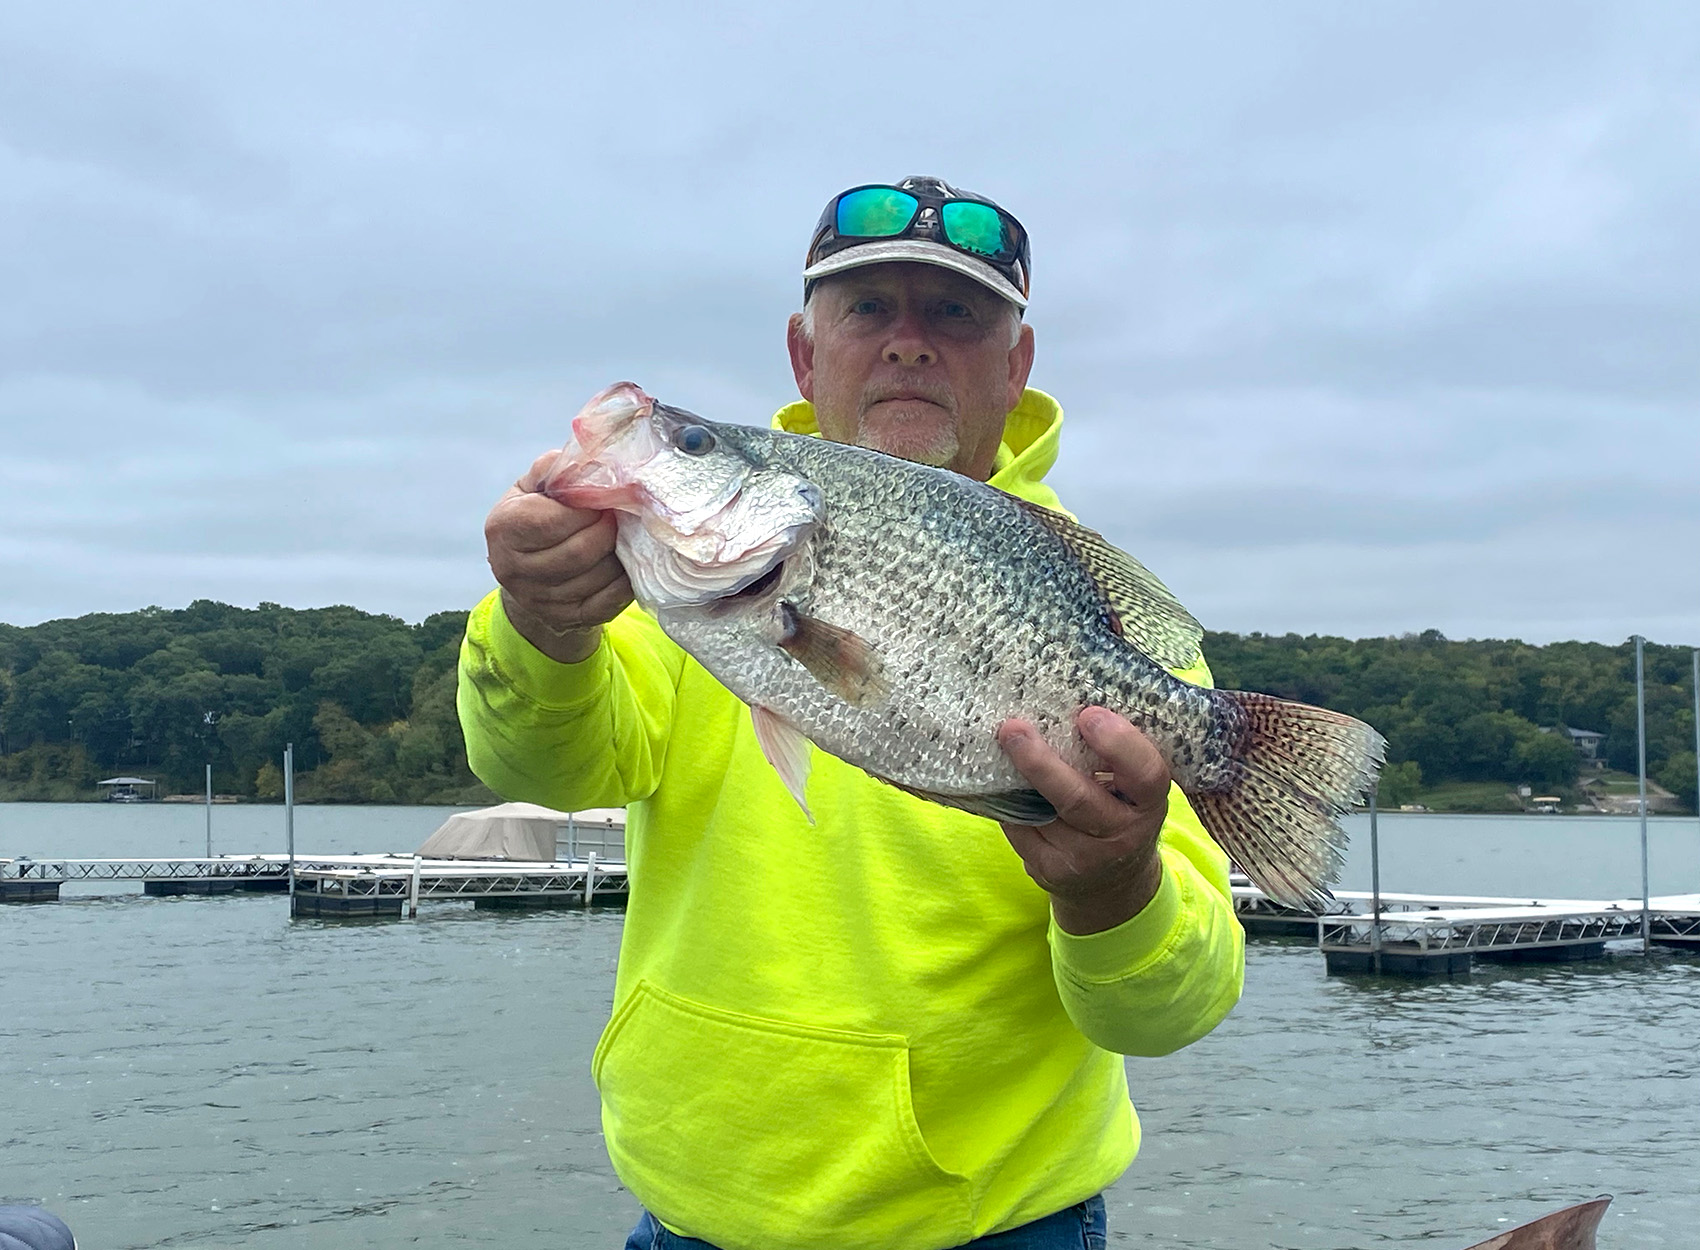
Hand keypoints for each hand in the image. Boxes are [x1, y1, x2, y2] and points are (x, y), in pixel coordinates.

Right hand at [484, 449, 632, 663]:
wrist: (527, 571)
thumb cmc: (537, 517)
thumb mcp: (536, 485)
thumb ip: (558, 469)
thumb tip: (592, 458)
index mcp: (504, 528)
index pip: (551, 521)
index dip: (586, 509)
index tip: (604, 498)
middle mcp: (513, 568)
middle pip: (577, 553)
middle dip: (608, 531)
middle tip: (621, 517)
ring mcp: (538, 599)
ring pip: (595, 578)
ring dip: (618, 555)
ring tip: (624, 537)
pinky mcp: (564, 618)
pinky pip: (606, 602)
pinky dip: (624, 582)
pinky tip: (626, 563)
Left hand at [996, 707, 1169, 934]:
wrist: (1113, 882)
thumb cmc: (1119, 810)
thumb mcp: (1131, 787)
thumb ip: (1113, 756)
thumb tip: (1062, 702)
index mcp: (1150, 802)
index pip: (1146, 774)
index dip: (1119, 744)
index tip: (1088, 715)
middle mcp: (1123, 835)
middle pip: (1078, 798)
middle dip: (1041, 762)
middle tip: (1013, 728)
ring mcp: (1086, 859)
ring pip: (1040, 813)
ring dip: (1016, 779)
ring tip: (1002, 745)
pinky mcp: (1051, 872)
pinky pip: (1021, 830)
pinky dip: (1008, 803)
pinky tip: (1003, 783)